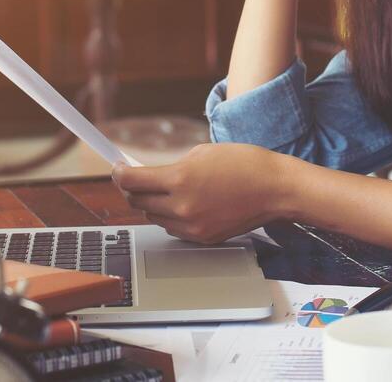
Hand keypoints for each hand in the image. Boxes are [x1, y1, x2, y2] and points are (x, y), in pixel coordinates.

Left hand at [111, 143, 294, 243]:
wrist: (274, 188)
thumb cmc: (244, 164)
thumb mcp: (201, 152)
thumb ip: (171, 165)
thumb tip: (148, 174)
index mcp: (180, 179)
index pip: (132, 181)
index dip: (118, 174)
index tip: (116, 169)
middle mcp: (182, 207)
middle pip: (138, 202)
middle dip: (132, 189)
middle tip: (134, 178)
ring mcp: (192, 226)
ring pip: (153, 218)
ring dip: (151, 204)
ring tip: (164, 190)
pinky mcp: (202, 238)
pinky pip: (173, 228)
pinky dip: (171, 216)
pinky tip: (183, 203)